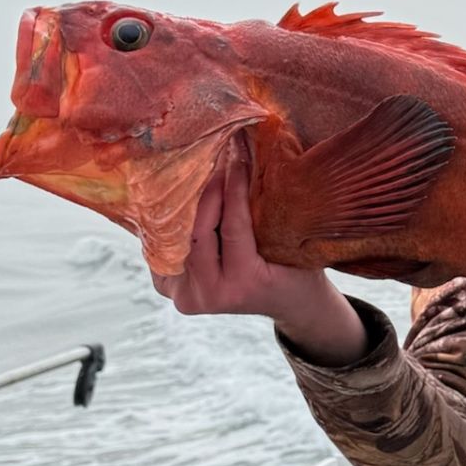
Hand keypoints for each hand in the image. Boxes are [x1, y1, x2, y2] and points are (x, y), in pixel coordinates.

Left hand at [150, 149, 368, 364]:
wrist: (291, 305)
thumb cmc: (298, 271)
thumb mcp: (293, 245)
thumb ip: (267, 215)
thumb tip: (248, 162)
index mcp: (244, 285)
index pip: (233, 227)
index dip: (234, 189)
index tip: (238, 159)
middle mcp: (210, 295)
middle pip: (197, 234)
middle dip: (209, 194)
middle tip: (219, 163)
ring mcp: (188, 297)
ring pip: (179, 241)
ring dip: (190, 208)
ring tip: (203, 179)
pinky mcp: (175, 294)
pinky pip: (167, 253)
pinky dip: (174, 229)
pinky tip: (184, 205)